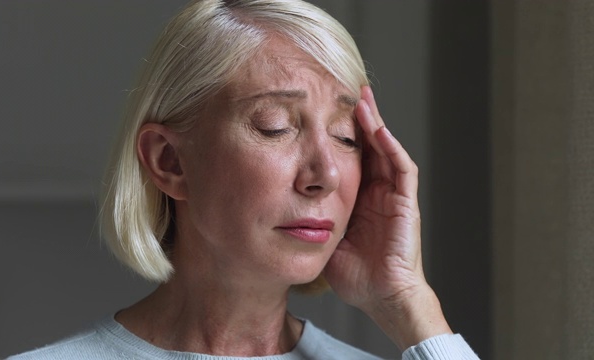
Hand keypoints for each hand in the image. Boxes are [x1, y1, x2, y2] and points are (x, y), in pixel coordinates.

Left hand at [324, 86, 450, 349]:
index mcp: (358, 197)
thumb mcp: (324, 237)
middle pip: (368, 145)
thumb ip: (309, 217)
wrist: (381, 297)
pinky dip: (390, 147)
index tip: (322, 112)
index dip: (338, 134)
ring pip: (385, 149)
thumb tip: (278, 204)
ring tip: (360, 99)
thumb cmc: (354, 274)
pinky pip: (401, 168)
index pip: (349, 156)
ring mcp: (393, 195)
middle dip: (357, 119)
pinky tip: (377, 128)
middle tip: (343, 91)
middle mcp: (376, 191)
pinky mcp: (405, 202)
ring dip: (374, 123)